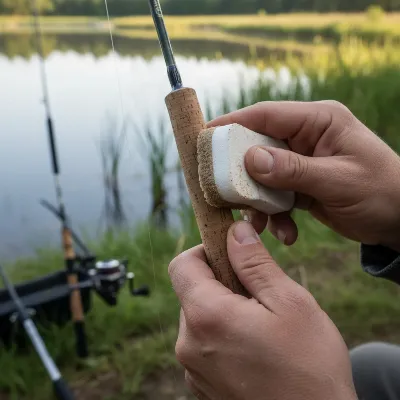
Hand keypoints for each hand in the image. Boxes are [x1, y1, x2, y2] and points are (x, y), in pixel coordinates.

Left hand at [169, 221, 356, 399]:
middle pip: (191, 290)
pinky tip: (255, 346)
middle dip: (220, 281)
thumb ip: (255, 262)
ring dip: (224, 308)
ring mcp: (193, 368)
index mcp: (206, 316)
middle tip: (258, 292)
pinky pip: (204, 343)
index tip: (232, 252)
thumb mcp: (289, 302)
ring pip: (199, 316)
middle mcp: (189, 343)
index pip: (182, 264)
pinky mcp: (202, 384)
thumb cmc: (309, 367)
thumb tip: (235, 232)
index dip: (205, 250)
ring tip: (261, 323)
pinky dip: (223, 333)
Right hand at [209, 101, 399, 251]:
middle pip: (257, 146)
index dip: (232, 123)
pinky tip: (286, 233)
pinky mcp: (299, 184)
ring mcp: (300, 162)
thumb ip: (294, 170)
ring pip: (261, 176)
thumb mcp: (338, 180)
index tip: (204, 136)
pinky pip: (274, 196)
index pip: (266, 115)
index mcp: (318, 121)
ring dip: (257, 202)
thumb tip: (250, 159)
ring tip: (260, 224)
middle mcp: (305, 138)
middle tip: (223, 192)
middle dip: (241, 172)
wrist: (399, 220)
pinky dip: (274, 216)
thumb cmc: (381, 192)